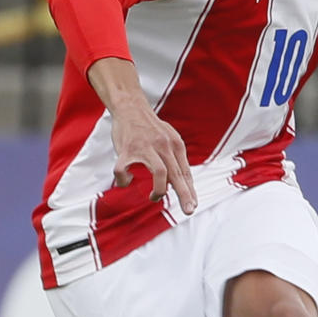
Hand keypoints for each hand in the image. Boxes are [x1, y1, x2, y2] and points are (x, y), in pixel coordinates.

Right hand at [110, 99, 196, 214]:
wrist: (130, 107)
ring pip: (160, 173)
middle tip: (189, 210)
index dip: (190, 189)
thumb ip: (174, 158)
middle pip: (177, 174)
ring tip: (154, 197)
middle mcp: (162, 146)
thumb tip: (179, 182)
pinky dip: (124, 180)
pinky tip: (127, 180)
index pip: (185, 171)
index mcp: (174, 144)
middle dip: (184, 194)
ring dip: (159, 190)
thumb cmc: (149, 127)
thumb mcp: (168, 138)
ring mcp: (145, 147)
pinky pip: (124, 171)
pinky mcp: (127, 149)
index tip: (193, 204)